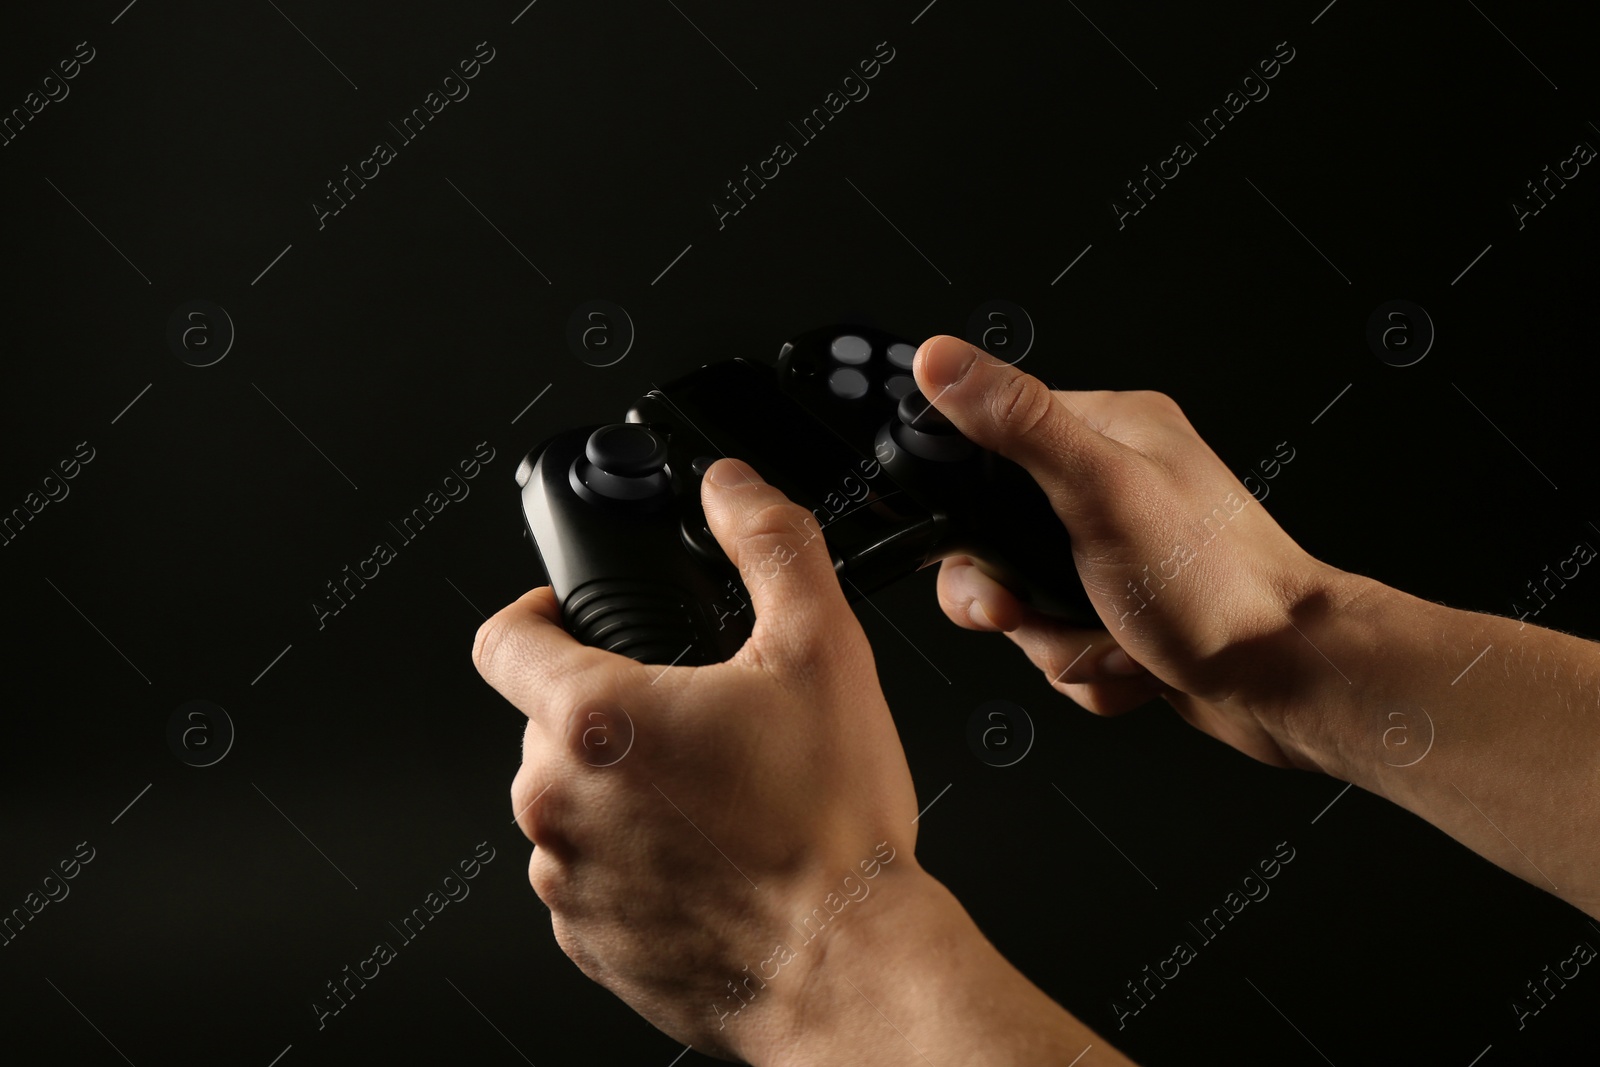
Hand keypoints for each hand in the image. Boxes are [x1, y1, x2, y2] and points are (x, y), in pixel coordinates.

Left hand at [473, 458, 921, 1059]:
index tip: (568, 617)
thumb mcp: (821, 649)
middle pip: (547, 724)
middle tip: (693, 720)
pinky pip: (590, 874)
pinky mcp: (588, 941)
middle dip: (607, 709)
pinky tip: (706, 857)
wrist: (848, 966)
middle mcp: (558, 803)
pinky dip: (631, 858)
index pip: (502, 638)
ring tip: (712, 797)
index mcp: (596, 721)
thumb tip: (733, 487)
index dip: (535, 611)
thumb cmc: (828, 828)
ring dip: (620, 787)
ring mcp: (567, 880)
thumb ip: (770, 543)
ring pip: (570, 802)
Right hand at [913, 335, 1360, 769]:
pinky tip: (1134, 664)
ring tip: (1111, 642)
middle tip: (1030, 610)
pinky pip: (1061, 645)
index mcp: (1107, 433)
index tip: (975, 550)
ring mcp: (1116, 556)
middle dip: (1013, 599)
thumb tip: (941, 359)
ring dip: (1057, 643)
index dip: (965, 510)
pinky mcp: (1122, 611)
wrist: (1289, 681)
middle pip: (995, 543)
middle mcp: (1111, 488)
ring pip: (1024, 605)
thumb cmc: (1219, 586)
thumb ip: (1015, 423)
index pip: (987, 447)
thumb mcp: (1100, 490)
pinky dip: (1089, 668)